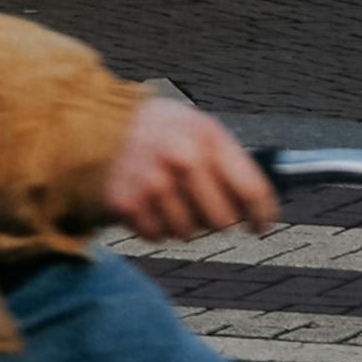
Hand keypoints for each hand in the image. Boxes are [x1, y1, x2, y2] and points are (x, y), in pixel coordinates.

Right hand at [100, 88, 273, 241]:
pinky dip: (157, 226)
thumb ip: (230, 161)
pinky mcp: (128, 204)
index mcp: (207, 136)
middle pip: (223, 220)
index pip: (251, 190)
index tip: (261, 225)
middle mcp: (182, 158)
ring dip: (185, 223)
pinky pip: (158, 236)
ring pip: (189, 233)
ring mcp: (153, 183)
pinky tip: (150, 203)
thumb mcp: (199, 128)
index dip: (261, 215)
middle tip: (211, 212)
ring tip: (173, 198)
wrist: (100, 125)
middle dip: (220, 220)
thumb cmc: (161, 131)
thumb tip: (261, 202)